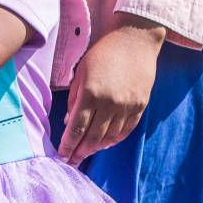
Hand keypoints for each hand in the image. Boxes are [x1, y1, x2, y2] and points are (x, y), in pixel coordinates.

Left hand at [58, 13, 165, 165]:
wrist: (136, 41)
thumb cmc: (103, 54)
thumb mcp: (81, 73)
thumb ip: (74, 100)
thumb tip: (70, 123)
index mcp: (91, 93)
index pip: (77, 128)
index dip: (69, 145)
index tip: (62, 156)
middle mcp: (110, 103)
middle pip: (93, 137)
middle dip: (80, 152)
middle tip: (72, 161)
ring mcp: (128, 106)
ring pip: (110, 137)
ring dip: (96, 148)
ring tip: (85, 154)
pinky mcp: (141, 105)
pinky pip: (126, 130)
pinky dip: (114, 140)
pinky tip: (104, 144)